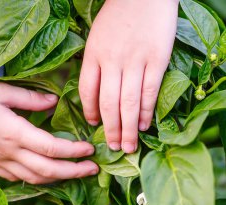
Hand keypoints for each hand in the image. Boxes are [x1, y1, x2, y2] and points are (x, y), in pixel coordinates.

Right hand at [0, 82, 97, 183]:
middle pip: (49, 170)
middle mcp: (11, 153)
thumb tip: (54, 102)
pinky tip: (48, 175)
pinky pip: (21, 179)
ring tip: (76, 173)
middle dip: (75, 172)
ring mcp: (2, 163)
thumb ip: (30, 99)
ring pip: (36, 179)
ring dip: (60, 179)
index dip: (74, 152)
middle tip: (93, 169)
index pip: (52, 148)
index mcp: (15, 133)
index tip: (90, 150)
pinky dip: (39, 179)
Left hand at [79, 0, 178, 152]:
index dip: (89, 112)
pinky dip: (146, 112)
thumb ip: (96, 63)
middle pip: (108, 104)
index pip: (88, 91)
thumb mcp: (97, 36)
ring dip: (128, 129)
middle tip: (113, 148)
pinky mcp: (156, 60)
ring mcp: (135, 61)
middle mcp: (112, 61)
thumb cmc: (119, 15)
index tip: (94, 125)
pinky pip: (149, 92)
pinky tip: (144, 126)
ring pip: (128, 103)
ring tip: (128, 146)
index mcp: (93, 54)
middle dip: (110, 130)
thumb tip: (96, 93)